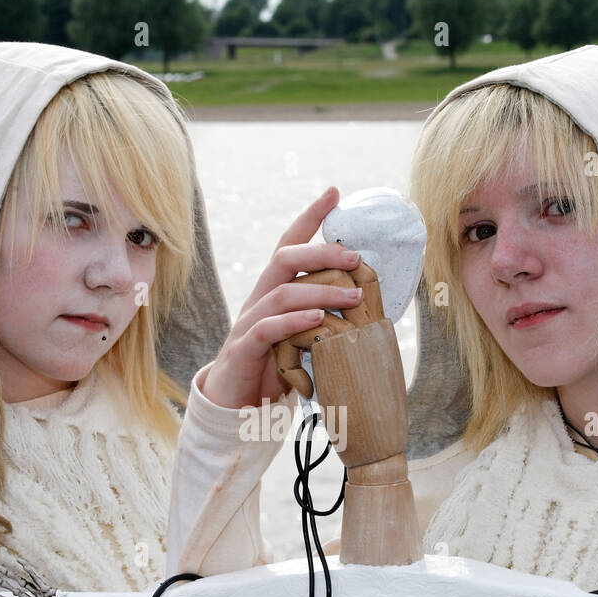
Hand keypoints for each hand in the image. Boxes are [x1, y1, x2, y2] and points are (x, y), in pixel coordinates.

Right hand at [200, 187, 365, 408]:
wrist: (233, 403)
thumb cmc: (271, 366)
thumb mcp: (300, 336)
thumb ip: (321, 317)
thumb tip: (364, 304)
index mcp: (273, 290)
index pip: (289, 244)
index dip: (309, 217)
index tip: (334, 193)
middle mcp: (259, 299)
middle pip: (285, 259)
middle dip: (321, 252)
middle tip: (355, 258)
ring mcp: (248, 322)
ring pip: (281, 294)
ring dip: (319, 292)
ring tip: (351, 298)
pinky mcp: (243, 350)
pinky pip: (267, 330)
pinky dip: (294, 323)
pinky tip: (317, 321)